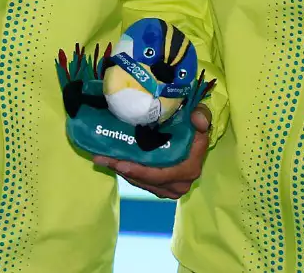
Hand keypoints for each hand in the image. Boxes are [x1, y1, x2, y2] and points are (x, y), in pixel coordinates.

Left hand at [93, 106, 210, 199]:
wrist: (196, 136)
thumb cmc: (196, 126)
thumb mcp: (201, 116)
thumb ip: (202, 115)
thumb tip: (197, 119)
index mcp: (189, 169)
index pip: (160, 174)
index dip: (139, 171)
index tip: (120, 163)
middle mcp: (180, 184)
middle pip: (146, 180)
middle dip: (123, 170)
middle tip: (102, 158)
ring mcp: (170, 188)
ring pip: (141, 182)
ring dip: (122, 171)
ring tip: (102, 159)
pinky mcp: (161, 187)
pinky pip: (142, 182)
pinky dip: (128, 173)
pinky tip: (112, 161)